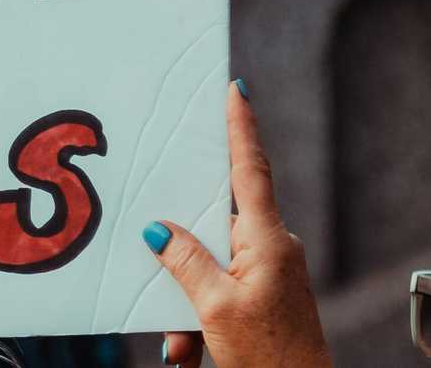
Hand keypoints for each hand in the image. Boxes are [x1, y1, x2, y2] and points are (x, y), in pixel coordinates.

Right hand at [145, 82, 331, 367]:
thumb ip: (184, 260)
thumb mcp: (215, 307)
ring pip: (211, 263)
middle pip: (213, 225)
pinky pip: (220, 286)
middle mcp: (272, 247)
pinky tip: (192, 348)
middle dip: (183, 258)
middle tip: (171, 292)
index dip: (241, 127)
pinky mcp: (265, 293)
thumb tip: (158, 228)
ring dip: (189, 300)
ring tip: (185, 343)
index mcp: (267, 240)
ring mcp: (270, 271)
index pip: (250, 170)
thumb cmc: (269, 357)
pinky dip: (200, 316)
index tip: (236, 89)